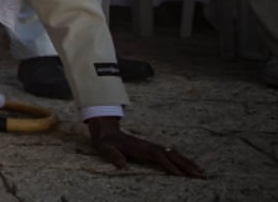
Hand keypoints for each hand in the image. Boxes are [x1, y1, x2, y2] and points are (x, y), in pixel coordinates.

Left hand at [87, 117, 203, 176]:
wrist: (105, 131)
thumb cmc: (105, 142)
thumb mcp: (105, 148)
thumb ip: (112, 155)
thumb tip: (121, 164)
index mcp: (140, 147)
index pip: (158, 156)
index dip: (169, 165)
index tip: (180, 175)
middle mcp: (149, 146)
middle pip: (172, 155)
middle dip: (186, 165)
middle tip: (201, 175)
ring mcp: (152, 147)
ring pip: (174, 154)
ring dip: (188, 163)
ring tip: (202, 173)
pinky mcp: (152, 149)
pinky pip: (170, 155)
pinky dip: (182, 161)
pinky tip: (189, 167)